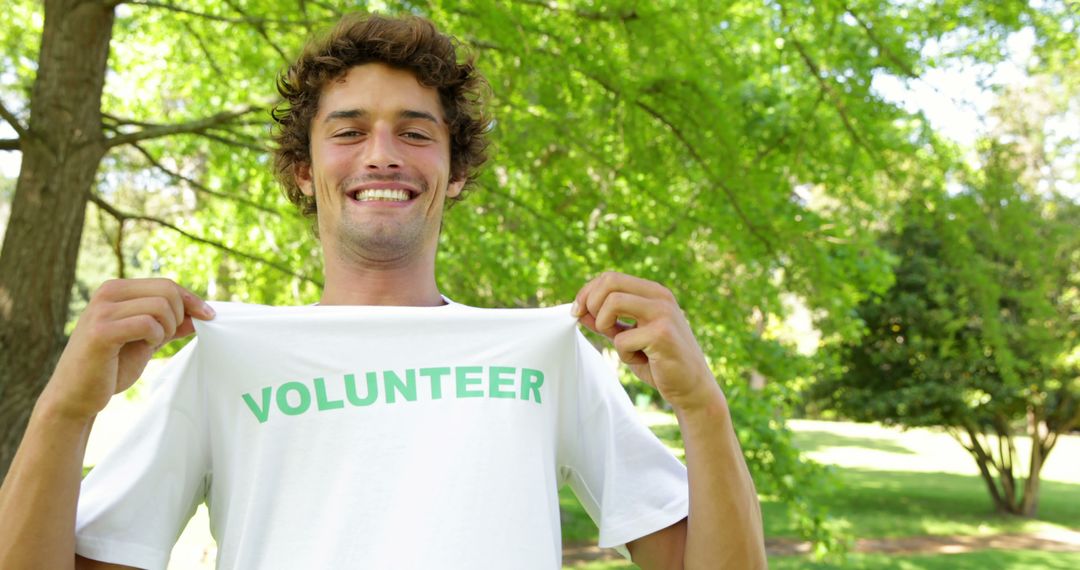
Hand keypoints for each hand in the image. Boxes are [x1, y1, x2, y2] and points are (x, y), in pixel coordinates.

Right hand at [39, 278, 214, 421]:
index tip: (209, 316)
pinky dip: (155, 337)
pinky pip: (147, 324)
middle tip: (166, 337)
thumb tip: (201, 315)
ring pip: (161, 306)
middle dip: (179, 316)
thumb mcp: (147, 341)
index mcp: (117, 290)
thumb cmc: (111, 367)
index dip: (192, 300)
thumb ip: (170, 325)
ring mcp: (102, 311)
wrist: (77, 395)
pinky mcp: (101, 332)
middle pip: (167, 291)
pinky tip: (143, 346)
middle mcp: (107, 293)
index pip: (166, 284)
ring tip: (150, 343)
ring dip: (167, 329)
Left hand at [572, 272, 721, 412]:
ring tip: (622, 344)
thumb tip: (578, 311)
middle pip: (609, 282)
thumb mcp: (628, 337)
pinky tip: (643, 360)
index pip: (610, 277)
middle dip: (591, 304)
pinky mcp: (662, 334)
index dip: (587, 293)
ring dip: (605, 326)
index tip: (577, 312)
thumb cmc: (658, 361)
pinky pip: (622, 339)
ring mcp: (663, 313)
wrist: (691, 387)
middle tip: (596, 327)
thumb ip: (606, 322)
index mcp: (653, 292)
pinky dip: (624, 355)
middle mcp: (660, 297)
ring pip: (613, 302)